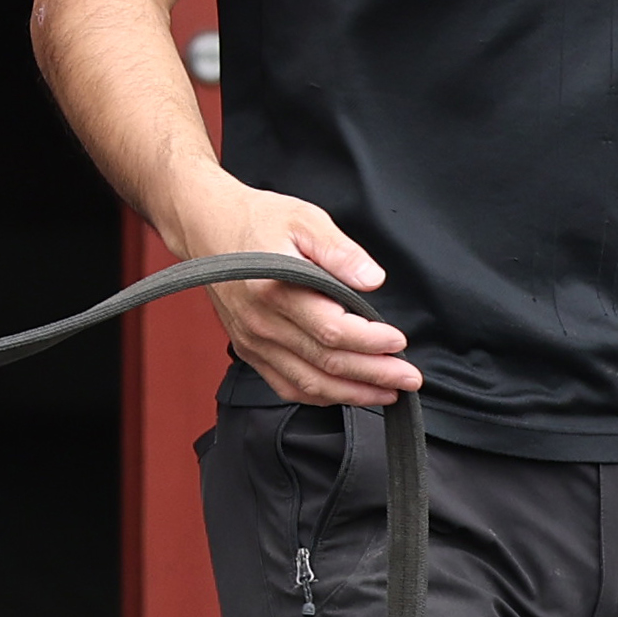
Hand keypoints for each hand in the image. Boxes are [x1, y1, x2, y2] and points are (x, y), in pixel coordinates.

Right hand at [192, 189, 418, 406]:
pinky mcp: (249, 349)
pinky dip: (320, 396)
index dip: (370, 342)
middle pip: (326, 363)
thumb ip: (340, 252)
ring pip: (308, 383)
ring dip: (352, 393)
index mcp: (275, 290)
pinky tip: (346, 394)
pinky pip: (286, 386)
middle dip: (374, 375)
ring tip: (387, 392)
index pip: (332, 331)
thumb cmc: (258, 221)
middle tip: (409, 378)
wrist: (208, 228)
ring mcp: (253, 341)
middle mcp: (261, 323)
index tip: (399, 341)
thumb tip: (372, 279)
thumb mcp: (305, 219)